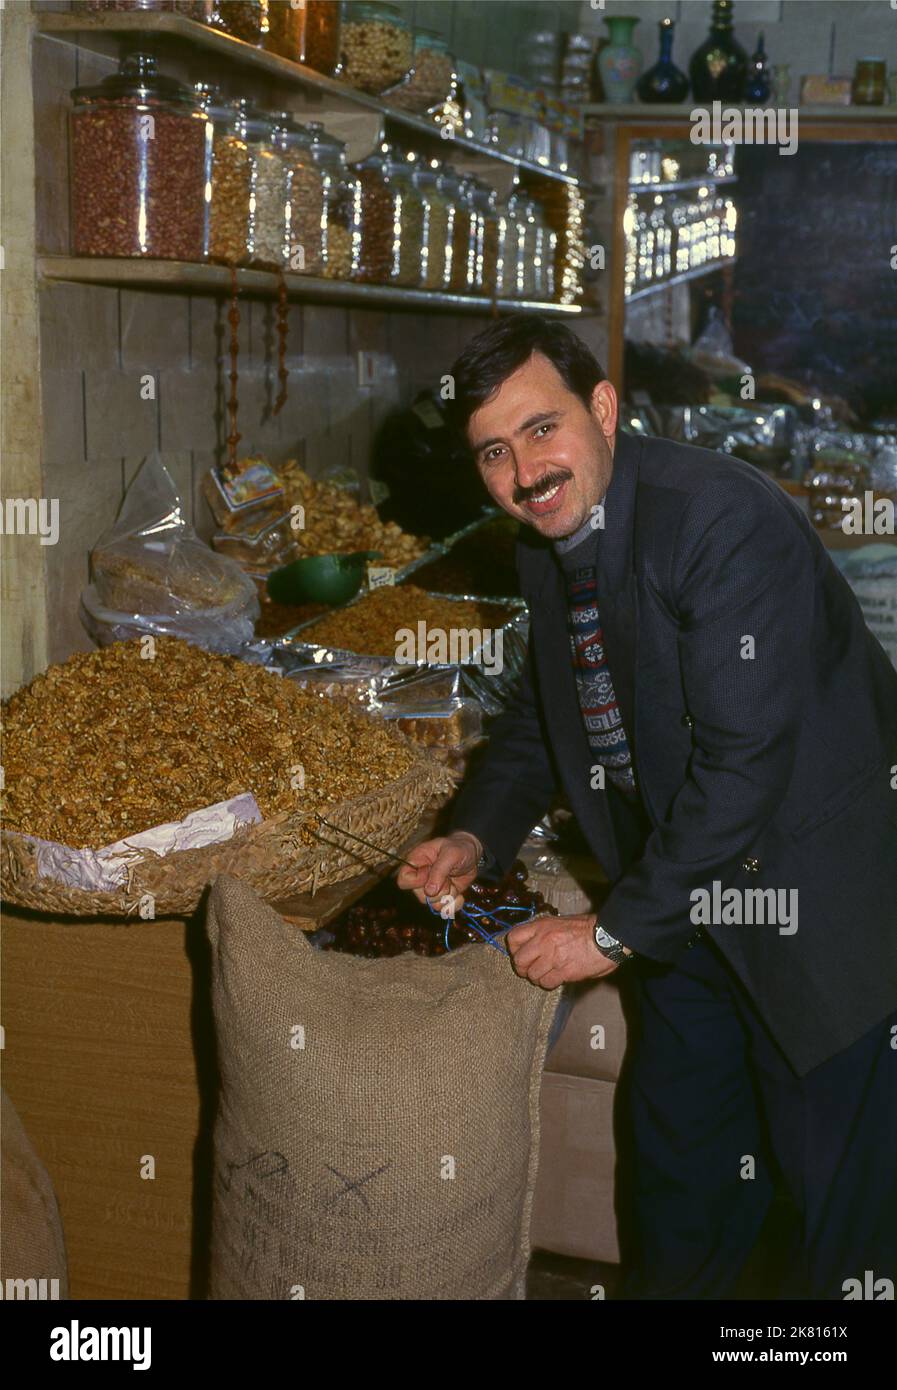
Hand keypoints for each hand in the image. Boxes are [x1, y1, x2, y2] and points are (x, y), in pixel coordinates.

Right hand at [395, 831, 482, 910]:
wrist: (473, 855)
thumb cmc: (459, 848)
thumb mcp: (451, 854)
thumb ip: (439, 870)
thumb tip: (430, 891)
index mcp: (417, 862)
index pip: (404, 880)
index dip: (417, 881)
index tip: (430, 873)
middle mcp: (421, 877)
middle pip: (420, 896)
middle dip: (438, 890)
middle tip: (448, 877)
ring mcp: (432, 888)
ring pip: (433, 904)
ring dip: (447, 896)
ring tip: (453, 882)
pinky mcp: (443, 896)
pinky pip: (444, 909)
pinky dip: (454, 904)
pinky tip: (459, 894)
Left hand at [506, 913, 626, 989]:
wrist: (606, 937)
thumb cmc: (587, 929)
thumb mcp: (560, 922)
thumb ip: (544, 932)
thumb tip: (532, 945)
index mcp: (542, 926)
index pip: (513, 938)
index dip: (514, 950)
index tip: (520, 954)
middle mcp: (544, 941)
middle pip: (519, 960)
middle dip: (523, 968)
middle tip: (531, 970)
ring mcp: (553, 957)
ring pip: (532, 974)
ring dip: (538, 977)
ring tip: (547, 974)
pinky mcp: (564, 971)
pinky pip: (546, 982)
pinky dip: (549, 983)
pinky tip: (557, 978)